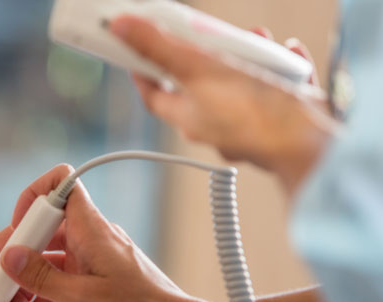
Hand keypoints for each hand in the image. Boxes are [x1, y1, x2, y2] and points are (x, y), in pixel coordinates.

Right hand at [0, 165, 213, 301]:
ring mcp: (88, 265)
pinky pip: (54, 290)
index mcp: (90, 229)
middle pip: (36, 235)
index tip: (13, 238)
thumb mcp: (84, 300)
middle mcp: (87, 241)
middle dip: (9, 265)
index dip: (29, 201)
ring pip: (41, 268)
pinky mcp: (91, 288)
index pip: (59, 186)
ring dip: (21, 295)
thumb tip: (8, 257)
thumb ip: (42, 277)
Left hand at [111, 16, 338, 194]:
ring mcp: (250, 125)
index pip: (155, 94)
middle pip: (201, 84)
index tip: (137, 50)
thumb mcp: (198, 69)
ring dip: (249, 57)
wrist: (309, 145)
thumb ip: (159, 47)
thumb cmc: (251, 113)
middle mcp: (215, 126)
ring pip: (243, 84)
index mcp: (188, 118)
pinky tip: (289, 51)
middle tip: (211, 33)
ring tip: (258, 38)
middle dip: (208, 53)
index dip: (145, 70)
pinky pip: (279, 88)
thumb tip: (120, 27)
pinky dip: (283, 68)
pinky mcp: (284, 120)